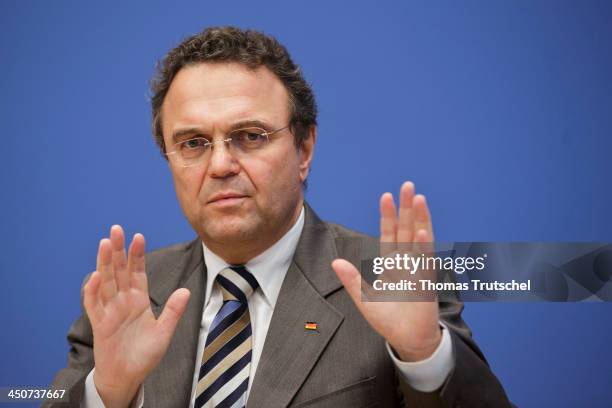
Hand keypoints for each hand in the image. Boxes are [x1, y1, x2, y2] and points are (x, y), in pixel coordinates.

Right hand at [83, 225, 190, 407]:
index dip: (137, 255)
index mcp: (138, 300)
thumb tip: (186, 291)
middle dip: (118, 250)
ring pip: (106, 282)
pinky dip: (94, 291)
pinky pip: (94, 305)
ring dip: (104, 262)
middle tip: (116, 228)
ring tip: (105, 243)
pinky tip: (96, 276)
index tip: (139, 236)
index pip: (137, 272)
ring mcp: (110, 311)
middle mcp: (123, 301)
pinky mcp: (100, 324)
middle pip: (119, 271)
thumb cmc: (145, 355)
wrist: (129, 377)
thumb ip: (173, 311)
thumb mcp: (164, 332)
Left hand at [332, 181, 440, 361]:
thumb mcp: (364, 299)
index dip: (388, 216)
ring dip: (419, 219)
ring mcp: (418, 270)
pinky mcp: (426, 283)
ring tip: (418, 198)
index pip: (390, 235)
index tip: (386, 197)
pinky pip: (424, 262)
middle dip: (407, 208)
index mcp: (391, 265)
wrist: (408, 340)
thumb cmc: (388, 320)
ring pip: (419, 239)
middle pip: (406, 229)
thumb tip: (335, 262)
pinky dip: (422, 247)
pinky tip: (420, 231)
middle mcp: (406, 263)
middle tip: (407, 185)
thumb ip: (352, 280)